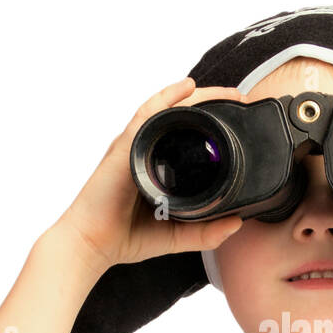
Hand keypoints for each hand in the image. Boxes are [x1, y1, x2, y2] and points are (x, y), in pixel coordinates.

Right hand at [52, 77, 247, 271]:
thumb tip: (236, 223)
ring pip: (168, 110)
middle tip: (238, 97)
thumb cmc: (126, 236)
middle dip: (211, 102)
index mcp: (157, 166)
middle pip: (181, 116)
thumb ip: (205, 232)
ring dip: (197, 96)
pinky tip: (187, 87)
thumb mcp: (176, 235)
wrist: (93, 244)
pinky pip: (147, 115)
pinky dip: (167, 99)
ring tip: (224, 91)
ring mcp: (135, 146)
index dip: (212, 122)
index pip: (186, 135)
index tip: (238, 117)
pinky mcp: (125, 148)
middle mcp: (146, 151)